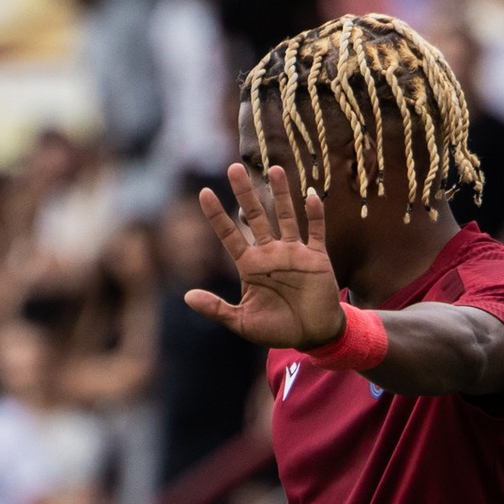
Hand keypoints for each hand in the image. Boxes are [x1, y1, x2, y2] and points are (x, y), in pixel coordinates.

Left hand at [189, 160, 345, 352]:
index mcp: (249, 265)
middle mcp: (269, 253)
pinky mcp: (316, 257)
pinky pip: (315, 231)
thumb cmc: (276, 329)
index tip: (204, 192)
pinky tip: (311, 196)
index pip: (228, 234)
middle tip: (234, 168)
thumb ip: (216, 308)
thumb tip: (187, 296)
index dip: (216, 215)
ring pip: (285, 216)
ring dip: (281, 194)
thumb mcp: (241, 322)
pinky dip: (314, 214)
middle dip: (245, 193)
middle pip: (255, 216)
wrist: (312, 335)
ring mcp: (293, 252)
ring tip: (274, 169)